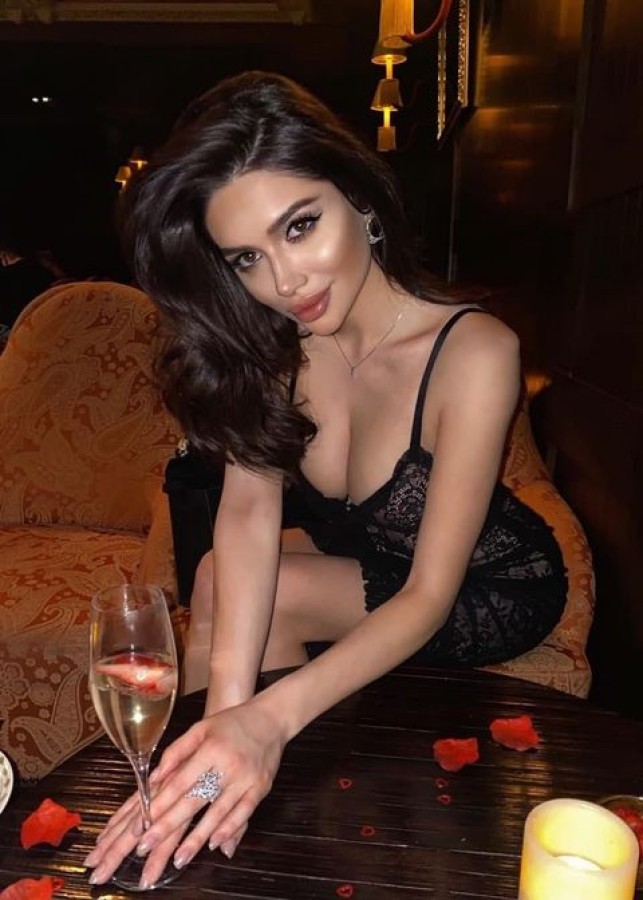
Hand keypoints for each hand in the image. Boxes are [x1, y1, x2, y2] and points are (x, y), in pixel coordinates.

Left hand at [84, 698, 285, 888]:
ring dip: (197, 838)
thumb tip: (156, 777)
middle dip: (168, 826)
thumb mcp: (201, 728)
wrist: (271, 719)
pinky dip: (229, 829)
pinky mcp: (261, 788)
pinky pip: (244, 813)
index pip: (180, 782)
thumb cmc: (232, 723)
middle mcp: (228, 765)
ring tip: (179, 858)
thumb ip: (177, 751)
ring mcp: (246, 779)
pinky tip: (214, 844)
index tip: (142, 824)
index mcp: (211, 749)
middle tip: (147, 846)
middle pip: (194, 800)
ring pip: (218, 812)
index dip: (160, 804)